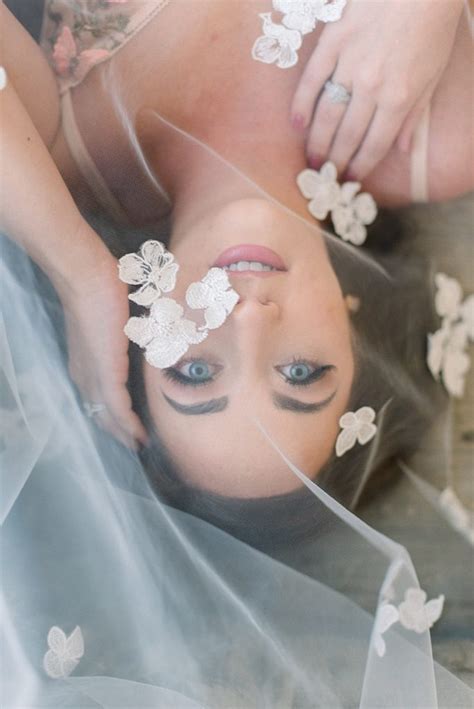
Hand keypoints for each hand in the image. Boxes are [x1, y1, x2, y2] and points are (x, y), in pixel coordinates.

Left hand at [58, 256, 147, 449]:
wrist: (86, 279)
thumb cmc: (101, 288)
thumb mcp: (116, 316)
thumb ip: (128, 331)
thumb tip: (150, 329)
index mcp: (86, 361)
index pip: (98, 396)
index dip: (112, 413)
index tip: (129, 424)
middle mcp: (85, 374)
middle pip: (99, 412)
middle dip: (118, 431)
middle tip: (137, 445)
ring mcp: (93, 376)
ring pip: (107, 416)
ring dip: (124, 433)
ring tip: (140, 446)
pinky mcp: (105, 376)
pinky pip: (117, 409)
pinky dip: (128, 426)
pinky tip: (139, 437)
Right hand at [291, 0, 463, 179]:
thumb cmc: (431, 26)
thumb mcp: (432, 74)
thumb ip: (415, 115)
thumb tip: (402, 150)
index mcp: (399, 98)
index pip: (374, 145)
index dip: (361, 166)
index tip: (350, 179)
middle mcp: (372, 87)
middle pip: (347, 136)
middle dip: (335, 160)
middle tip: (325, 174)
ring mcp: (349, 64)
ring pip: (327, 114)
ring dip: (316, 141)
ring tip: (311, 159)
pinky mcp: (333, 41)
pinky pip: (312, 79)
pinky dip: (302, 103)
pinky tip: (296, 124)